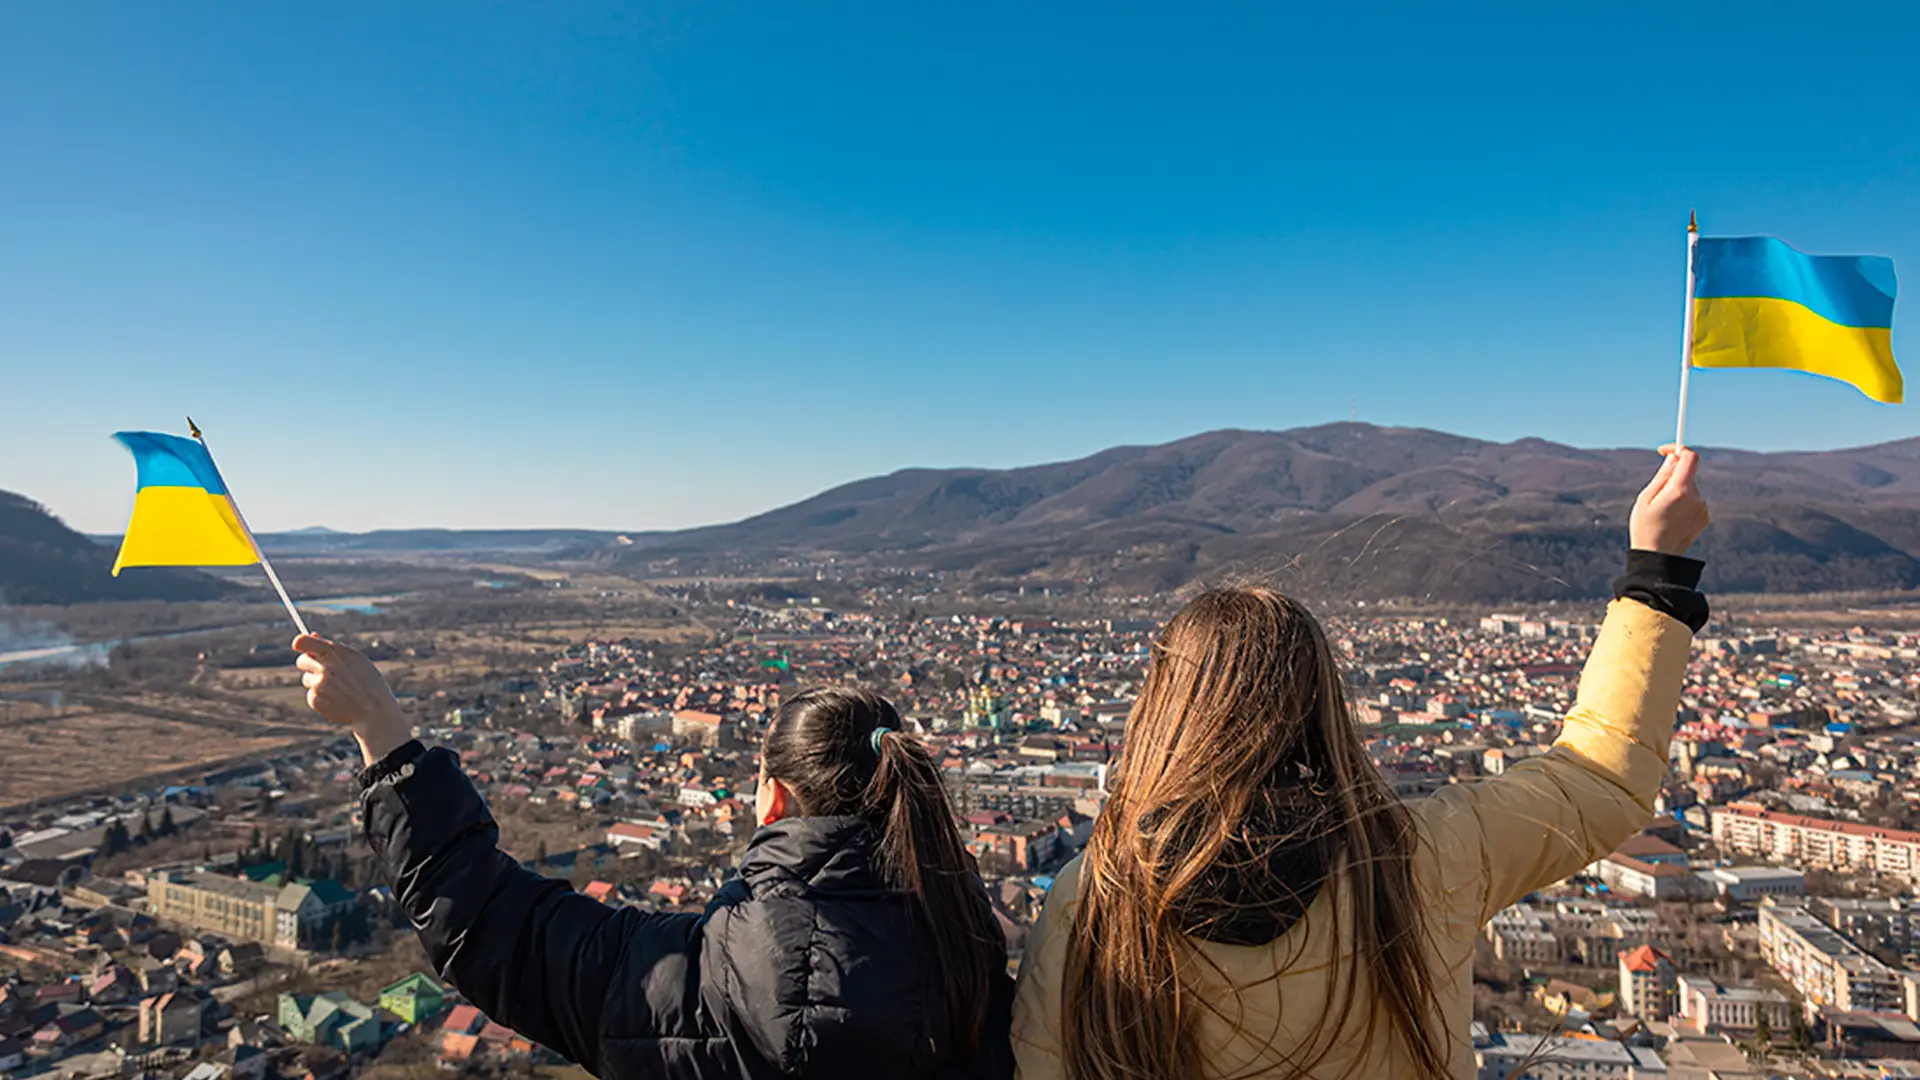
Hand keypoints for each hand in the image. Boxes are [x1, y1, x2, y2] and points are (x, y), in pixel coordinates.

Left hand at [293, 634, 411, 764]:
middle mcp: (325, 667)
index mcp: (335, 653)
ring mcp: (319, 685)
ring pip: (307, 679)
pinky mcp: (315, 700)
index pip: (303, 642)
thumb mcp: (355, 659)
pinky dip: (321, 697)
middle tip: (325, 671)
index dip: (300, 643)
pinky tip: (337, 700)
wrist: (374, 710)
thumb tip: (312, 635)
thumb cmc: (367, 681)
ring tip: (338, 690)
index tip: (299, 646)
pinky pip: (311, 695)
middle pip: (301, 661)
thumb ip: (332, 648)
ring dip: (317, 683)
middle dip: (310, 665)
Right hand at [1630, 446, 1709, 555]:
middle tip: (1656, 491)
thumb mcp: (1645, 498)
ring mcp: (1703, 508)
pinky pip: (1694, 500)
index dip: (1678, 449)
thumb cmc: (1645, 528)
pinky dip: (1684, 502)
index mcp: (1680, 491)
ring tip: (1663, 510)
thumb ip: (1662, 476)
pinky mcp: (1705, 517)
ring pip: (1691, 487)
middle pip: (1688, 473)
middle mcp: (1696, 498)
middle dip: (1673, 475)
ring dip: (1678, 490)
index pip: (1690, 458)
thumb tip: (1673, 458)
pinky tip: (1672, 517)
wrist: (1657, 558)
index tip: (1664, 451)